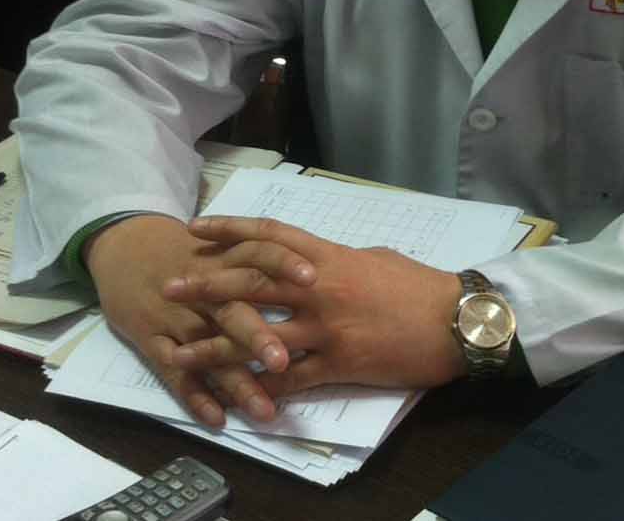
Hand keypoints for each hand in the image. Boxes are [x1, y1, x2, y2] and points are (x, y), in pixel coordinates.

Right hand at [83, 214, 315, 426]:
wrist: (126, 246)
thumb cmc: (186, 250)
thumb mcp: (222, 245)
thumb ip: (259, 259)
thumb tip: (318, 271)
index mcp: (223, 258)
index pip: (258, 255)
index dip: (284, 264)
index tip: (314, 279)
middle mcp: (202, 289)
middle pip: (232, 310)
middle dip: (258, 337)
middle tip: (285, 361)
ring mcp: (176, 316)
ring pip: (207, 350)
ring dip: (236, 382)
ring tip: (265, 411)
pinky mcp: (151, 340)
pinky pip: (174, 374)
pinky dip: (195, 397)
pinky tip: (217, 420)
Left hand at [162, 215, 465, 396]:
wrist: (452, 319)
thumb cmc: (417, 284)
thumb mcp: (374, 257)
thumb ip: (336, 260)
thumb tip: (314, 263)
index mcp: (328, 256)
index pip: (269, 236)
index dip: (231, 229)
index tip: (198, 228)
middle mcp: (319, 287)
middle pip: (251, 283)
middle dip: (207, 286)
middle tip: (170, 286)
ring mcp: (326, 327)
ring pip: (258, 336)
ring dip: (215, 346)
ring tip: (181, 351)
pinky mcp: (338, 363)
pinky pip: (290, 378)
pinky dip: (260, 387)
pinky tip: (235, 395)